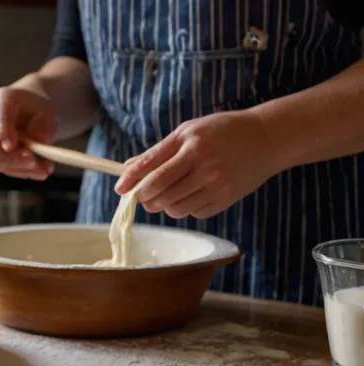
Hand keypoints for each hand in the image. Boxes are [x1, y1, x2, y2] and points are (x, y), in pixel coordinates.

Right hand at [0, 85, 56, 179]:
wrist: (32, 115)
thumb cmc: (37, 110)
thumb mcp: (49, 112)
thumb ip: (45, 125)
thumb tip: (38, 139)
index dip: (1, 129)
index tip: (11, 146)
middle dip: (6, 158)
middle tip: (32, 161)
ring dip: (15, 168)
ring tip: (43, 168)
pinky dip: (20, 172)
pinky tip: (40, 170)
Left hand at [115, 110, 282, 218]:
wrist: (266, 139)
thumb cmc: (221, 132)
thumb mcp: (189, 131)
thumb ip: (159, 152)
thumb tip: (127, 169)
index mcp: (191, 144)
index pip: (151, 168)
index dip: (131, 182)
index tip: (119, 190)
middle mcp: (203, 164)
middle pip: (159, 192)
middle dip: (144, 198)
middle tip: (142, 196)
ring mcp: (216, 184)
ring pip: (173, 208)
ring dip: (164, 205)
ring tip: (168, 194)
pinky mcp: (225, 200)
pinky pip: (193, 213)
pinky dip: (185, 208)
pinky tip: (192, 194)